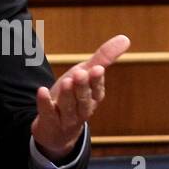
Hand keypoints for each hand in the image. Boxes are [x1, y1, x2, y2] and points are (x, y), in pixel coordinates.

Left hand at [31, 34, 129, 160]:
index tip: (97, 69)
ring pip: (68, 107)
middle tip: (80, 73)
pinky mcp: (49, 122)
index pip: (97, 91)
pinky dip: (45, 103)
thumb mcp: (86, 75)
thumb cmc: (74, 96)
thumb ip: (103, 58)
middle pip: (84, 99)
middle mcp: (82, 110)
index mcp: (93, 98)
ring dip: (67, 95)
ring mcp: (66, 119)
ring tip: (66, 81)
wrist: (56, 130)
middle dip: (83, 87)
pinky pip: (48, 113)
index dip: (97, 81)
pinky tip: (42, 91)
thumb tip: (125, 38)